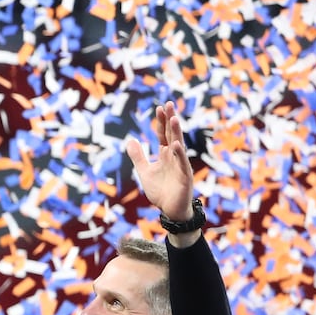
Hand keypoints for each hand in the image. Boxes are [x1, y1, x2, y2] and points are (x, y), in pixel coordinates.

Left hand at [124, 101, 195, 221]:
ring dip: (176, 132)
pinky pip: (182, 163)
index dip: (161, 122)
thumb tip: (130, 140)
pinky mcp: (185, 176)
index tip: (159, 108)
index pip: (163, 134)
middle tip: (169, 104)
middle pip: (172, 134)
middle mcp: (174, 156)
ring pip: (179, 145)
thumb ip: (138, 156)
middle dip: (170, 120)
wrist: (170, 210)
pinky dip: (179, 154)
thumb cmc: (160, 191)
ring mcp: (181, 165)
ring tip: (174, 118)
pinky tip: (175, 144)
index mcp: (165, 154)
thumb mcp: (144, 171)